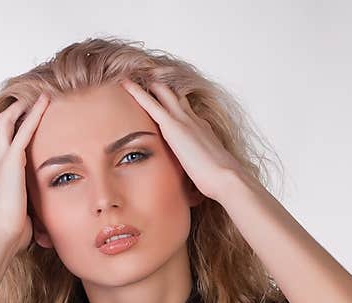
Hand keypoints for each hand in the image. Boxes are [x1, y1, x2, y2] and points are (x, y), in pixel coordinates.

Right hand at [0, 92, 50, 254]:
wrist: (2, 234)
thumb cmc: (14, 231)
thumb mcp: (27, 214)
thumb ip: (34, 210)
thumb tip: (46, 226)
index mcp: (3, 173)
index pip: (7, 142)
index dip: (17, 127)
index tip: (31, 117)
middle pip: (3, 124)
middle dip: (16, 109)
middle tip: (32, 96)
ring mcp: (3, 159)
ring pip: (9, 120)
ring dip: (23, 106)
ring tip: (40, 92)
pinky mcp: (11, 160)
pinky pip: (23, 130)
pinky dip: (34, 113)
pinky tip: (45, 101)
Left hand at [118, 78, 242, 202]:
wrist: (226, 178)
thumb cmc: (219, 180)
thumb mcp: (208, 169)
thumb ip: (199, 166)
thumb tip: (196, 177)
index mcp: (201, 129)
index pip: (185, 110)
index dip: (173, 102)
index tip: (162, 96)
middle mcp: (192, 119)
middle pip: (174, 95)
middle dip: (160, 84)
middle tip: (145, 74)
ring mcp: (183, 120)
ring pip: (162, 92)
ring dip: (148, 82)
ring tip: (131, 73)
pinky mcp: (172, 126)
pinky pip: (150, 103)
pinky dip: (137, 92)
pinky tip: (125, 83)